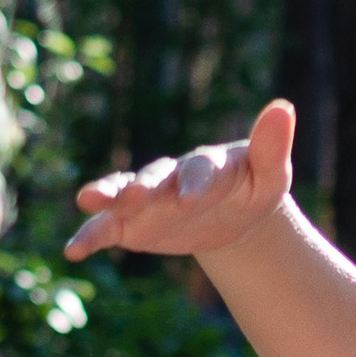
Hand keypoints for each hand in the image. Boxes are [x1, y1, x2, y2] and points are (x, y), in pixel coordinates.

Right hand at [67, 98, 295, 263]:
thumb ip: (271, 147)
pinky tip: (72, 250)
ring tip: (86, 199)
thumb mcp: (270, 175)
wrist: (232, 215)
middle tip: (131, 193)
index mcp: (207, 163)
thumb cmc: (252, 189)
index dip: (195, 183)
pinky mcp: (132, 222)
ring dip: (107, 196)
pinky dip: (90, 236)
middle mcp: (170, 175)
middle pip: (154, 176)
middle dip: (143, 184)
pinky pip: (107, 228)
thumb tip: (283, 106)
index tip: (191, 199)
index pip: (200, 169)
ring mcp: (147, 197)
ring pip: (122, 194)